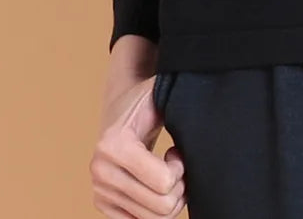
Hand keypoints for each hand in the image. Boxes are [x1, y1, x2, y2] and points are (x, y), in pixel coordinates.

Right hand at [90, 73, 185, 216]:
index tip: (176, 152)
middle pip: (161, 205)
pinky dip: (155, 209)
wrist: (120, 111)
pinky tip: (155, 186)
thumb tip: (203, 108)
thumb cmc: (147, 103)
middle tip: (177, 166)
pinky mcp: (102, 203)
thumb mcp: (162, 95)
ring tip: (167, 175)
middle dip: (179, 187)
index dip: (181, 169)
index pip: (164, 182)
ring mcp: (99, 190)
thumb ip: (180, 100)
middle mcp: (101, 170)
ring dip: (169, 199)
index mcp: (114, 144)